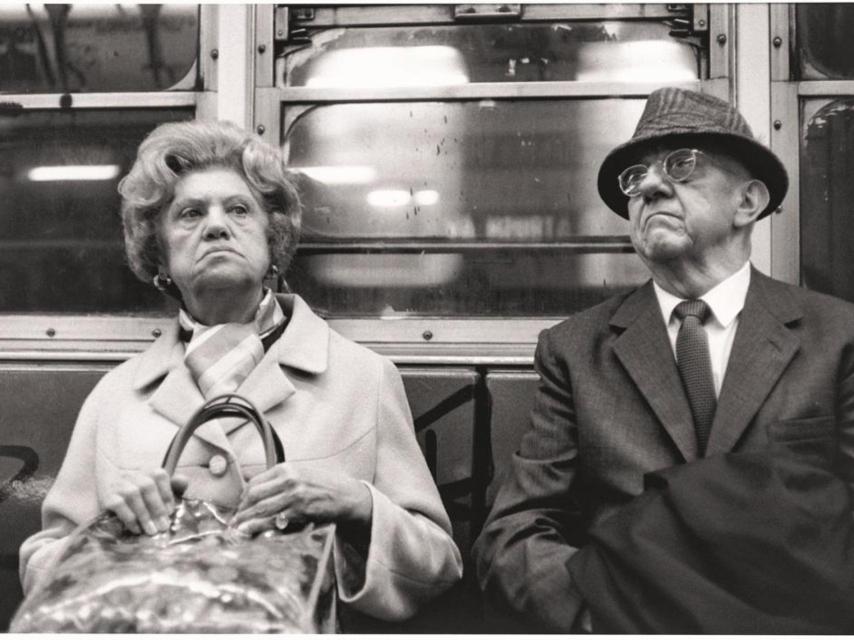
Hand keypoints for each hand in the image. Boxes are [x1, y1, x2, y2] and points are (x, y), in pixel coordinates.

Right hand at [102, 470, 188, 535]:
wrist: (107, 495)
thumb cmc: (140, 496)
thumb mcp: (158, 490)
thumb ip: (173, 486)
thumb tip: (184, 481)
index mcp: (147, 471)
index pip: (159, 475)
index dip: (167, 493)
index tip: (171, 511)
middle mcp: (133, 475)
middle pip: (147, 486)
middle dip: (157, 508)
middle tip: (163, 526)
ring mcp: (119, 485)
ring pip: (133, 495)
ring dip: (144, 515)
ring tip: (152, 531)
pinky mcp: (107, 497)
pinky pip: (118, 506)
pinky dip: (129, 518)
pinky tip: (137, 529)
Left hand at [231, 464, 371, 535]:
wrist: (347, 496)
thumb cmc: (324, 485)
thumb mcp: (301, 474)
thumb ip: (279, 479)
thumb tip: (252, 486)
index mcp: (286, 468)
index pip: (254, 483)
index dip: (243, 498)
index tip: (239, 508)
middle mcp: (289, 479)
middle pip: (254, 495)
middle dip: (241, 510)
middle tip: (234, 521)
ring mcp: (294, 495)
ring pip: (261, 509)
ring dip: (246, 521)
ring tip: (238, 529)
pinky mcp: (301, 511)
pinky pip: (275, 521)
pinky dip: (262, 528)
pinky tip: (255, 533)